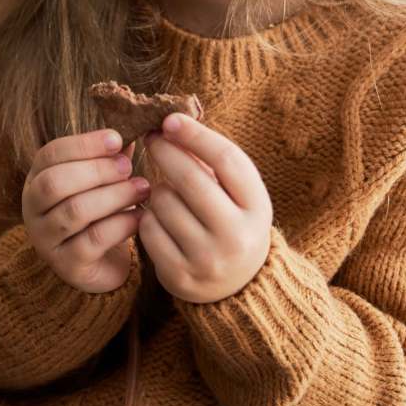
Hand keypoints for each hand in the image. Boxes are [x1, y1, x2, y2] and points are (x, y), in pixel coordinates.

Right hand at [22, 128, 150, 293]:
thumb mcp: (100, 180)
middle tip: (128, 167)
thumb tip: (134, 124)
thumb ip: (111, 156)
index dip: (84, 144)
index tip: (117, 139)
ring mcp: (46, 239)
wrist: (99, 265)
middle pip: (55, 182)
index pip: (51, 154)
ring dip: (114, 196)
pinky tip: (141, 217)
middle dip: (96, 170)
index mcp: (37, 179)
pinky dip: (121, 224)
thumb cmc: (99, 212)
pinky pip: (93, 240)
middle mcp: (33, 209)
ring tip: (142, 189)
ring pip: (75, 211)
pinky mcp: (67, 265)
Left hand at [138, 113, 272, 303]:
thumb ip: (212, 162)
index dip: (195, 135)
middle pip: (191, 178)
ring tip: (168, 195)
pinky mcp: (180, 276)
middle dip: (165, 151)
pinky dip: (147, 216)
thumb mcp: (237, 194)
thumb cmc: (231, 221)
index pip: (227, 160)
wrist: (237, 286)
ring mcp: (208, 259)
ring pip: (164, 201)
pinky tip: (160, 220)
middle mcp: (237, 236)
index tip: (170, 119)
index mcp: (258, 208)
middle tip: (152, 138)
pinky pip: (148, 228)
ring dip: (157, 189)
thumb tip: (172, 123)